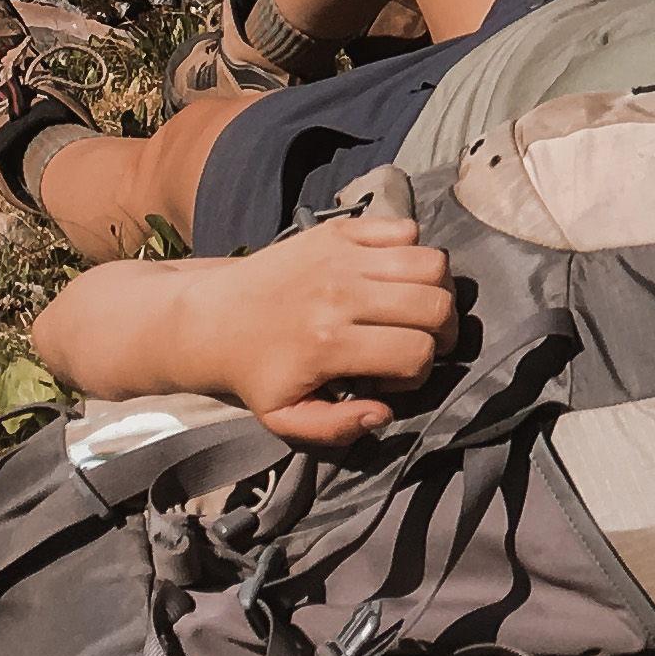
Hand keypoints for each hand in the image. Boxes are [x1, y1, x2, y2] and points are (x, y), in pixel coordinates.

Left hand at [208, 214, 457, 429]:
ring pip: (432, 262)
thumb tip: (384, 412)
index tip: (394, 377)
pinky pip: (404, 227)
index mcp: (329, 343)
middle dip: (442, 331)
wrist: (212, 318)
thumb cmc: (255, 372)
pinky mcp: (339, 230)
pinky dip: (411, 250)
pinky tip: (390, 275)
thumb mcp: (284, 419)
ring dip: (435, 289)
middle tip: (420, 341)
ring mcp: (342, 255)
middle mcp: (342, 293)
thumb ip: (336, 428)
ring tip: (414, 307)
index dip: (419, 372)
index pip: (417, 352)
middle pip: (436, 304)